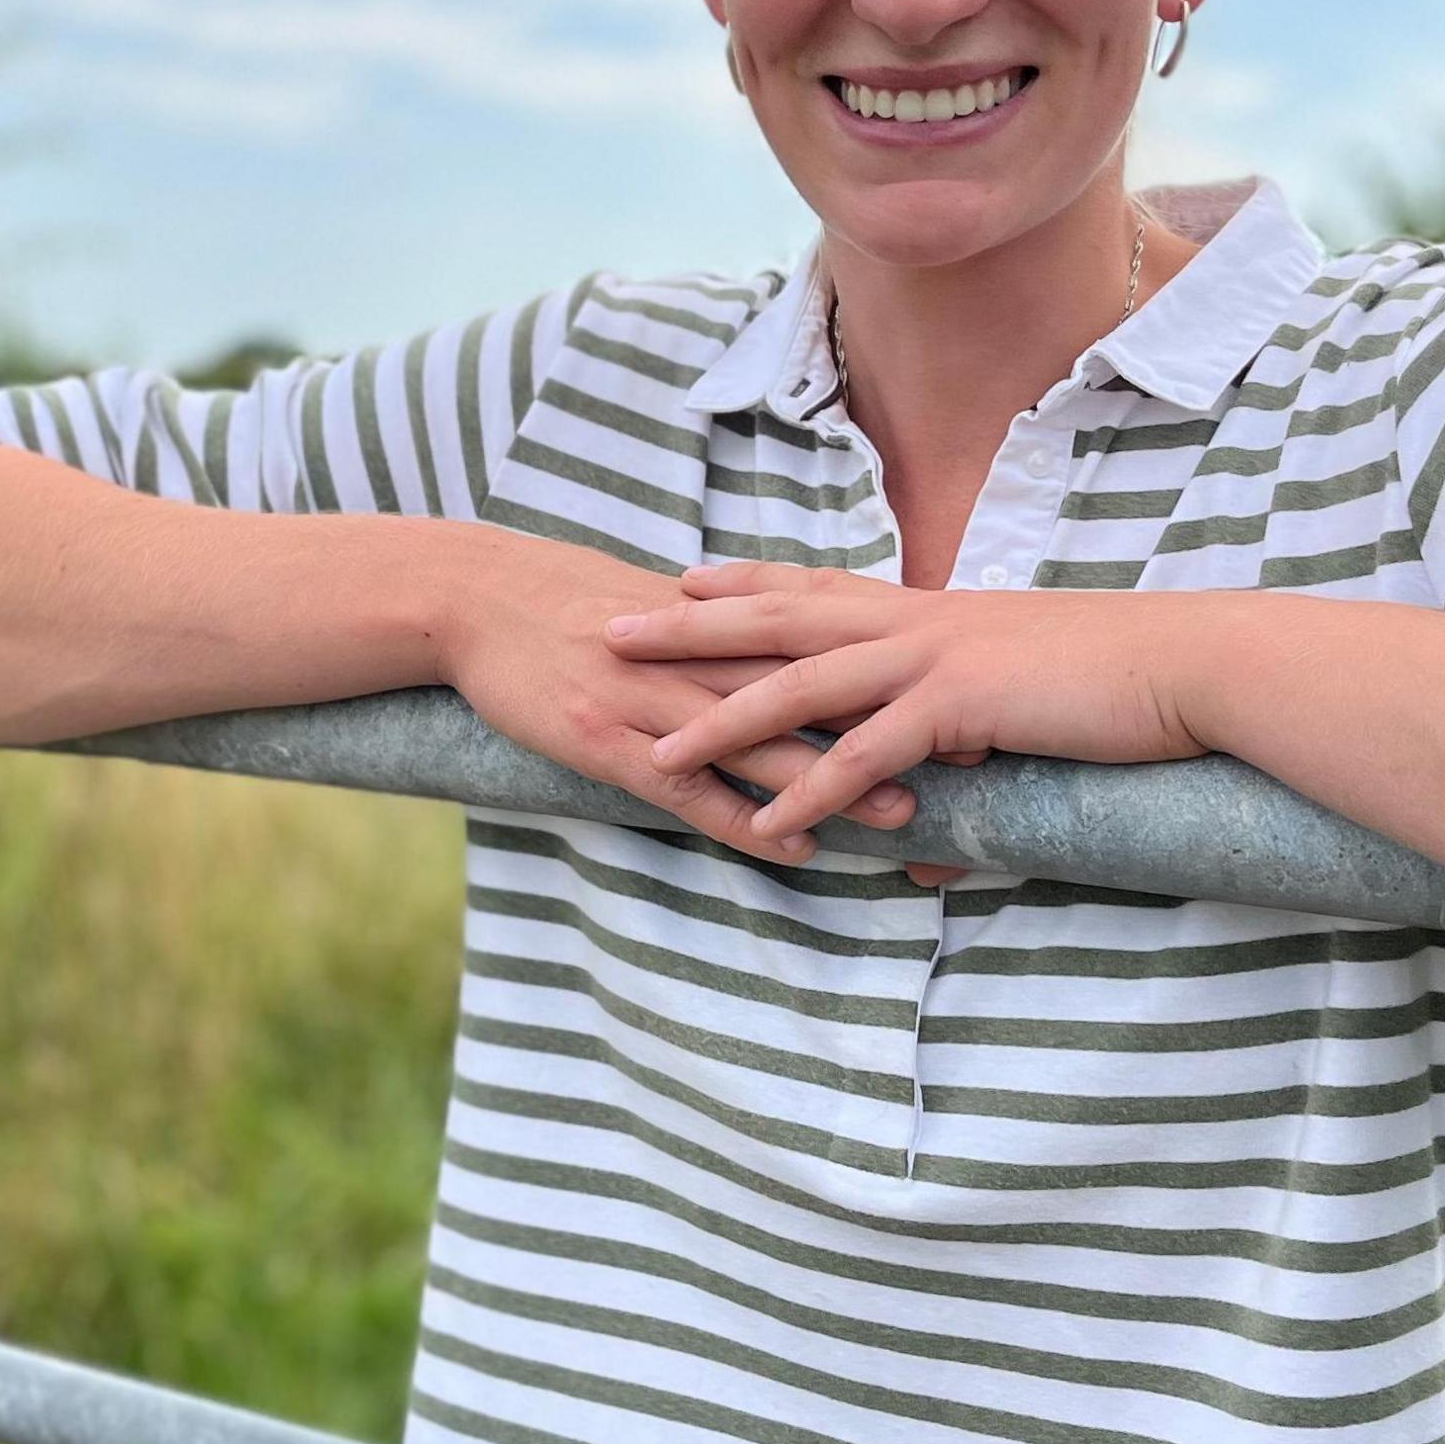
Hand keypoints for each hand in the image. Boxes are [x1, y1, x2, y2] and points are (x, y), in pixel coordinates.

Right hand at [434, 534, 922, 863]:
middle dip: (891, 721)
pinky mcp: (610, 740)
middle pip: (813, 690)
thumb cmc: (565, 601)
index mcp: (715, 621)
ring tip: (901, 814)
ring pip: (761, 741)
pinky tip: (791, 845)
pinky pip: (689, 788)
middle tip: (969, 750)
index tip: (963, 690)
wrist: (475, 598)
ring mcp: (654, 700)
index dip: (894, 667)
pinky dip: (742, 816)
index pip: (823, 643)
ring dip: (834, 778)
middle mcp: (696, 655)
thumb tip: (783, 647)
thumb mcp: (655, 604)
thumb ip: (721, 629)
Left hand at [602, 561, 1208, 847]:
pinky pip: (868, 753)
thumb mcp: (1022, 687)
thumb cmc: (1112, 678)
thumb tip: (935, 804)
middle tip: (608, 633)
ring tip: (653, 748)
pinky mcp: (962, 705)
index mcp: (926, 609)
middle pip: (776, 618)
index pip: (814, 587)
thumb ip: (969, 725)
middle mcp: (914, 620)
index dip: (743, 584)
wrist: (1184, 666)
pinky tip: (770, 825)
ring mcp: (933, 657)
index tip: (677, 580)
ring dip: (722, 719)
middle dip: (687, 628)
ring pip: (801, 684)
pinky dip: (813, 791)